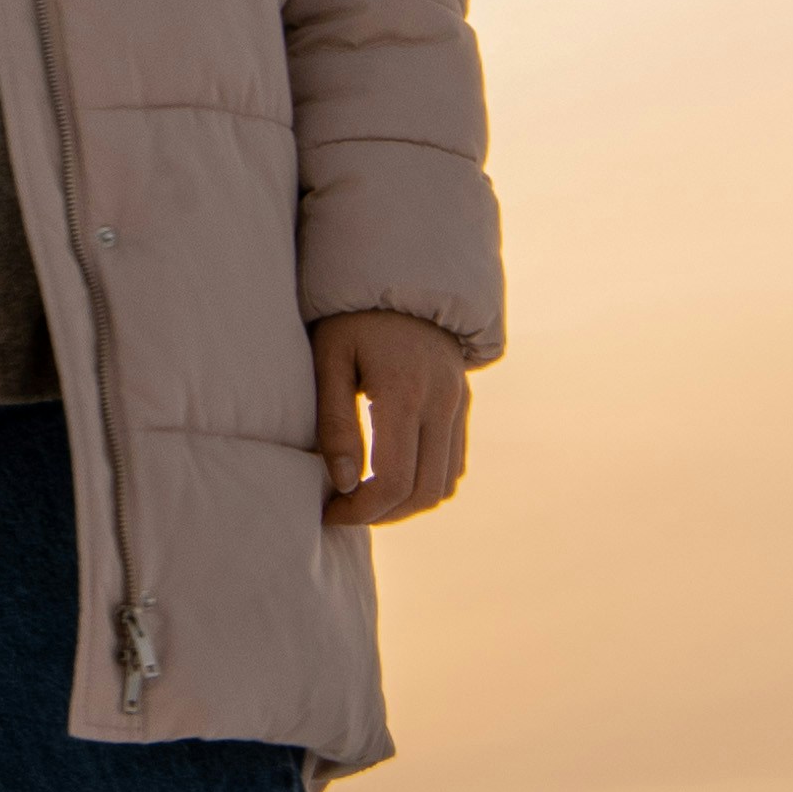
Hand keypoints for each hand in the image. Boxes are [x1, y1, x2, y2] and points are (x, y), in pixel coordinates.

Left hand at [315, 313, 471, 523]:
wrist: (400, 276)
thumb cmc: (350, 318)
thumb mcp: (329, 360)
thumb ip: (335, 422)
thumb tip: (343, 483)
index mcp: (404, 391)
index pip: (394, 479)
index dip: (362, 510)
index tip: (330, 512)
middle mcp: (441, 402)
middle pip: (424, 492)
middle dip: (382, 515)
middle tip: (343, 513)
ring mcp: (458, 404)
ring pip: (444, 485)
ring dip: (406, 505)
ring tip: (364, 501)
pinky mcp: (462, 405)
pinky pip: (453, 465)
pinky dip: (426, 485)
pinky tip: (391, 480)